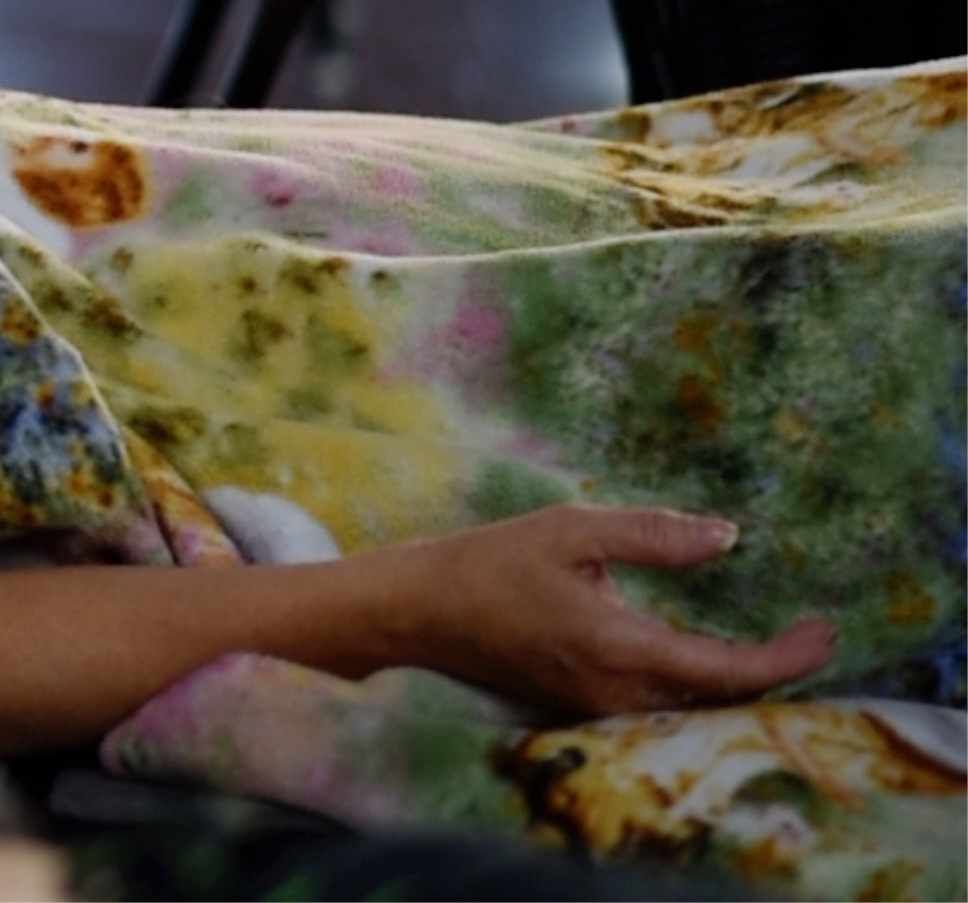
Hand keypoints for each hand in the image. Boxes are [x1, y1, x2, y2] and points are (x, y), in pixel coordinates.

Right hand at [400, 504, 834, 717]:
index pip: (731, 672)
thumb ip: (652, 535)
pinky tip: (708, 662)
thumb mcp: (569, 530)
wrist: (415, 612)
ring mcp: (598, 709)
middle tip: (811, 634)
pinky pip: (661, 709)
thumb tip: (727, 536)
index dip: (788, 657)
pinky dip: (698, 689)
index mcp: (620, 648)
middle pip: (722, 701)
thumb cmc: (486, 564)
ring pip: (693, 710)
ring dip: (737, 684)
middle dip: (774, 673)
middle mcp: (616, 694)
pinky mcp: (581, 709)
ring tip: (773, 648)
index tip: (824, 630)